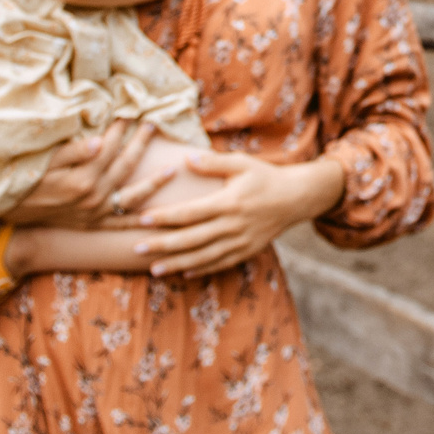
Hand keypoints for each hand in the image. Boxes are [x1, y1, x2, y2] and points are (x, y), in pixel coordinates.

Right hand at [8, 121, 157, 228]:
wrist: (9, 213)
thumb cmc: (24, 180)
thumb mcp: (45, 161)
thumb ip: (73, 152)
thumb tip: (101, 141)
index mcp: (83, 179)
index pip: (109, 147)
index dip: (120, 129)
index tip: (129, 113)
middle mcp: (94, 198)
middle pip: (126, 165)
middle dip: (141, 143)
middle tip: (153, 125)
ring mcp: (96, 213)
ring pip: (133, 196)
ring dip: (154, 182)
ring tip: (171, 169)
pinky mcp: (93, 224)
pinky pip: (122, 224)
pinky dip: (140, 221)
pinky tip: (159, 217)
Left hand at [129, 150, 346, 277]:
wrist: (296, 198)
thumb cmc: (264, 176)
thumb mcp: (241, 163)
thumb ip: (213, 163)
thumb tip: (185, 159)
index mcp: (229, 202)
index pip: (190, 213)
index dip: (165, 217)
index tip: (142, 219)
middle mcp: (233, 226)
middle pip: (192, 239)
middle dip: (162, 245)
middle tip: (137, 249)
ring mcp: (240, 242)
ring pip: (203, 257)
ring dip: (177, 264)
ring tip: (153, 270)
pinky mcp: (247, 251)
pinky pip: (220, 264)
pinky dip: (201, 270)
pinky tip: (183, 274)